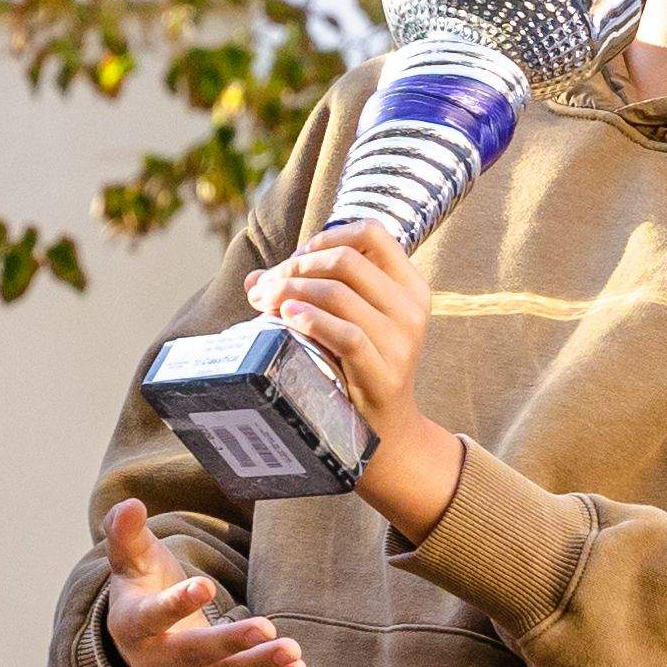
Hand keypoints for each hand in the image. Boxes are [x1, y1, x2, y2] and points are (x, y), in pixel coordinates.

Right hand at [97, 501, 300, 666]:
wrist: (143, 640)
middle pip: (194, 654)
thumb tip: (131, 504)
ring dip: (259, 666)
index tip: (206, 586)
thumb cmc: (143, 587)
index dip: (177, 603)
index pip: (152, 617)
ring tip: (292, 650)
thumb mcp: (131, 559)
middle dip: (231, 642)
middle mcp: (155, 662)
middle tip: (266, 628)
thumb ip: (126, 532)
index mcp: (132, 625)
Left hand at [252, 223, 461, 532]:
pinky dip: (310, 319)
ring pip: (339, 293)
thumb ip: (309, 295)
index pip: (374, 233)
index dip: (329, 235)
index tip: (298, 257)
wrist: (384, 433)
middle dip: (295, 268)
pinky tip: (285, 318)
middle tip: (264, 289)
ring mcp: (402, 341)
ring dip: (291, 292)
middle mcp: (412, 309)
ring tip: (265, 305)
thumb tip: (254, 281)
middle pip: (345, 261)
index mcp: (410, 287)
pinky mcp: (385, 371)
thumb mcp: (347, 325)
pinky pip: (345, 333)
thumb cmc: (357, 370)